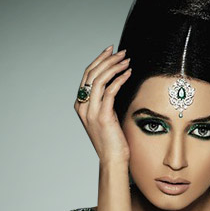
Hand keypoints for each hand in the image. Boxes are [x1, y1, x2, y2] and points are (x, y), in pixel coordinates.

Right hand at [74, 45, 132, 164]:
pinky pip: (110, 90)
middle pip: (92, 74)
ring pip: (100, 79)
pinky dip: (120, 79)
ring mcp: (91, 111)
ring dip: (114, 66)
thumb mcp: (106, 116)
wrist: (113, 159)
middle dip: (107, 59)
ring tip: (127, 60)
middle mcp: (83, 107)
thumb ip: (105, 101)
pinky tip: (128, 73)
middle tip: (121, 52)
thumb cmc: (113, 139)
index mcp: (81, 105)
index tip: (111, 51)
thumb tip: (115, 83)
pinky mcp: (103, 116)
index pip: (87, 75)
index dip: (99, 60)